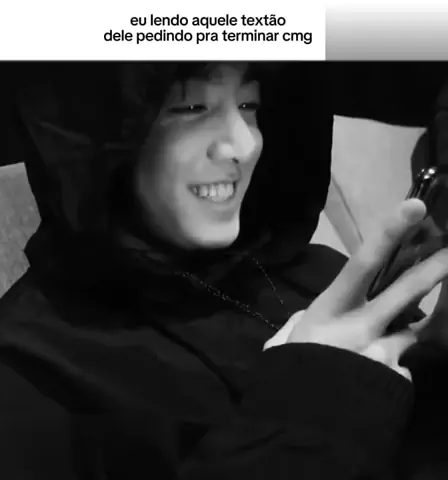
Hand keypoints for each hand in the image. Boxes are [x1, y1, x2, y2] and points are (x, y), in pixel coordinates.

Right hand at [265, 199, 447, 380]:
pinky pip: (402, 364)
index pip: (362, 264)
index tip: (414, 208)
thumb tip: (314, 315)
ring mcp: (383, 351)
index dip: (389, 235)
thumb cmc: (295, 366)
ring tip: (403, 324)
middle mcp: (362, 324)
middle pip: (405, 290)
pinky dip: (393, 364)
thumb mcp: (296, 335)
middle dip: (434, 268)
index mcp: (332, 308)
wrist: (303, 418)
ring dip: (411, 325)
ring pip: (413, 329)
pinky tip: (376, 376)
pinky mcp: (395, 377)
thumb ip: (310, 319)